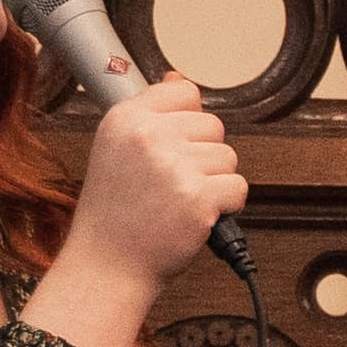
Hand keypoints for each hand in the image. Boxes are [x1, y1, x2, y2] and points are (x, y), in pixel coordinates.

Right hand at [64, 77, 244, 289]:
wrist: (108, 264)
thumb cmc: (115, 211)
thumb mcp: (115, 149)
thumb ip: (150, 115)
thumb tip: (179, 82)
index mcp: (126, 118)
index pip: (185, 92)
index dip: (188, 121)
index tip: (174, 144)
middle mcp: (149, 136)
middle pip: (213, 125)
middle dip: (203, 154)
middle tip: (171, 183)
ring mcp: (175, 166)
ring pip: (228, 157)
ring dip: (214, 181)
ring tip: (178, 200)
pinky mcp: (199, 198)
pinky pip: (238, 187)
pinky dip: (225, 205)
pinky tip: (195, 215)